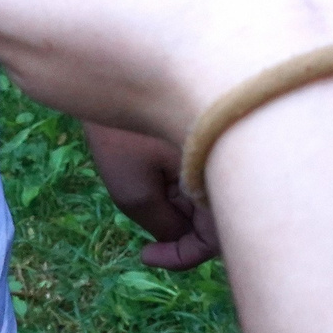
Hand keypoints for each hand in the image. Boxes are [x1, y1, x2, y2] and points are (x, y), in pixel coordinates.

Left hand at [84, 122, 221, 269]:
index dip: (183, 256)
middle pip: (213, 222)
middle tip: (146, 231)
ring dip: (175, 208)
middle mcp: (223, 164)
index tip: (146, 253)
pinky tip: (148, 174)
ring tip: (140, 188)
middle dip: (180, 231)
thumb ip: (165, 226)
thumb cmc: (122, 135)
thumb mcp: (134, 192)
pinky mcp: (201, 140)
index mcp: (215, 178)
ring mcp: (213, 152)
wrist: (109, 77)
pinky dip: (175, 188)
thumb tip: (181, 237)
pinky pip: (198, 178)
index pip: (215, 239)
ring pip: (204, 202)